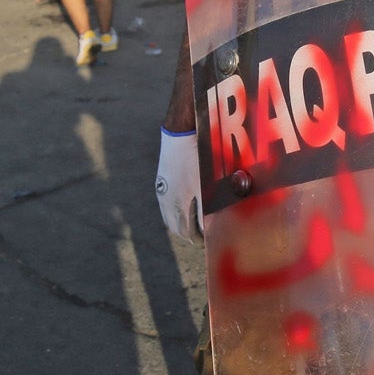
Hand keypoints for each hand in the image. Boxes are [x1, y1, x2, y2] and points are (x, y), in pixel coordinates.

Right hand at [156, 128, 204, 245]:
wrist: (180, 132)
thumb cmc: (197, 157)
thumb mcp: (205, 186)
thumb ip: (207, 209)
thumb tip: (211, 228)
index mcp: (177, 204)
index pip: (187, 231)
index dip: (199, 239)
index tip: (209, 242)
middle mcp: (166, 200)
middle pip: (176, 227)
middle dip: (189, 234)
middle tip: (203, 237)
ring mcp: (162, 190)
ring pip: (170, 216)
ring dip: (182, 224)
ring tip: (194, 225)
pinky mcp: (162, 181)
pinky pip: (167, 205)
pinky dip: (177, 212)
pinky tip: (185, 208)